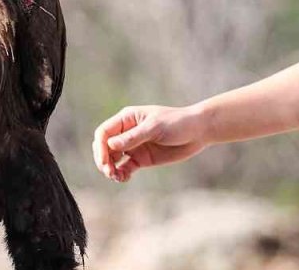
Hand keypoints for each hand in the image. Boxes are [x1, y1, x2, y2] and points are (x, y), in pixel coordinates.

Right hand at [91, 104, 208, 181]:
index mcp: (127, 119)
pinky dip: (121, 174)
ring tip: (116, 176)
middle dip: (103, 160)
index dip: (99, 147)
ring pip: (113, 159)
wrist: (198, 132)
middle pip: (104, 147)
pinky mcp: (142, 159)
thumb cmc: (177, 122)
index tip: (104, 161)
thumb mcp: (155, 127)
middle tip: (109, 172)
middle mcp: (127, 132)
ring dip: (110, 169)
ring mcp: (134, 146)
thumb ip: (133, 137)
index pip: (104, 132)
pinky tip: (124, 178)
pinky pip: (125, 168)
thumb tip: (110, 145)